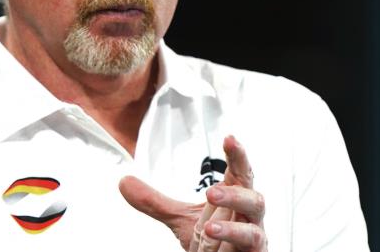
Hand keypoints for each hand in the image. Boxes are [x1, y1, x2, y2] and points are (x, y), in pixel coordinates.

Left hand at [119, 135, 266, 250]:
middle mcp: (247, 214)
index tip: (229, 138)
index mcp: (233, 197)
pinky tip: (218, 240)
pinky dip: (235, 241)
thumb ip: (154, 202)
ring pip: (256, 224)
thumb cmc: (215, 241)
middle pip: (253, 195)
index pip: (239, 171)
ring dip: (232, 225)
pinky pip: (253, 245)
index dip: (237, 155)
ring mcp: (254, 234)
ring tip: (208, 227)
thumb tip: (124, 182)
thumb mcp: (180, 219)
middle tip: (210, 191)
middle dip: (234, 192)